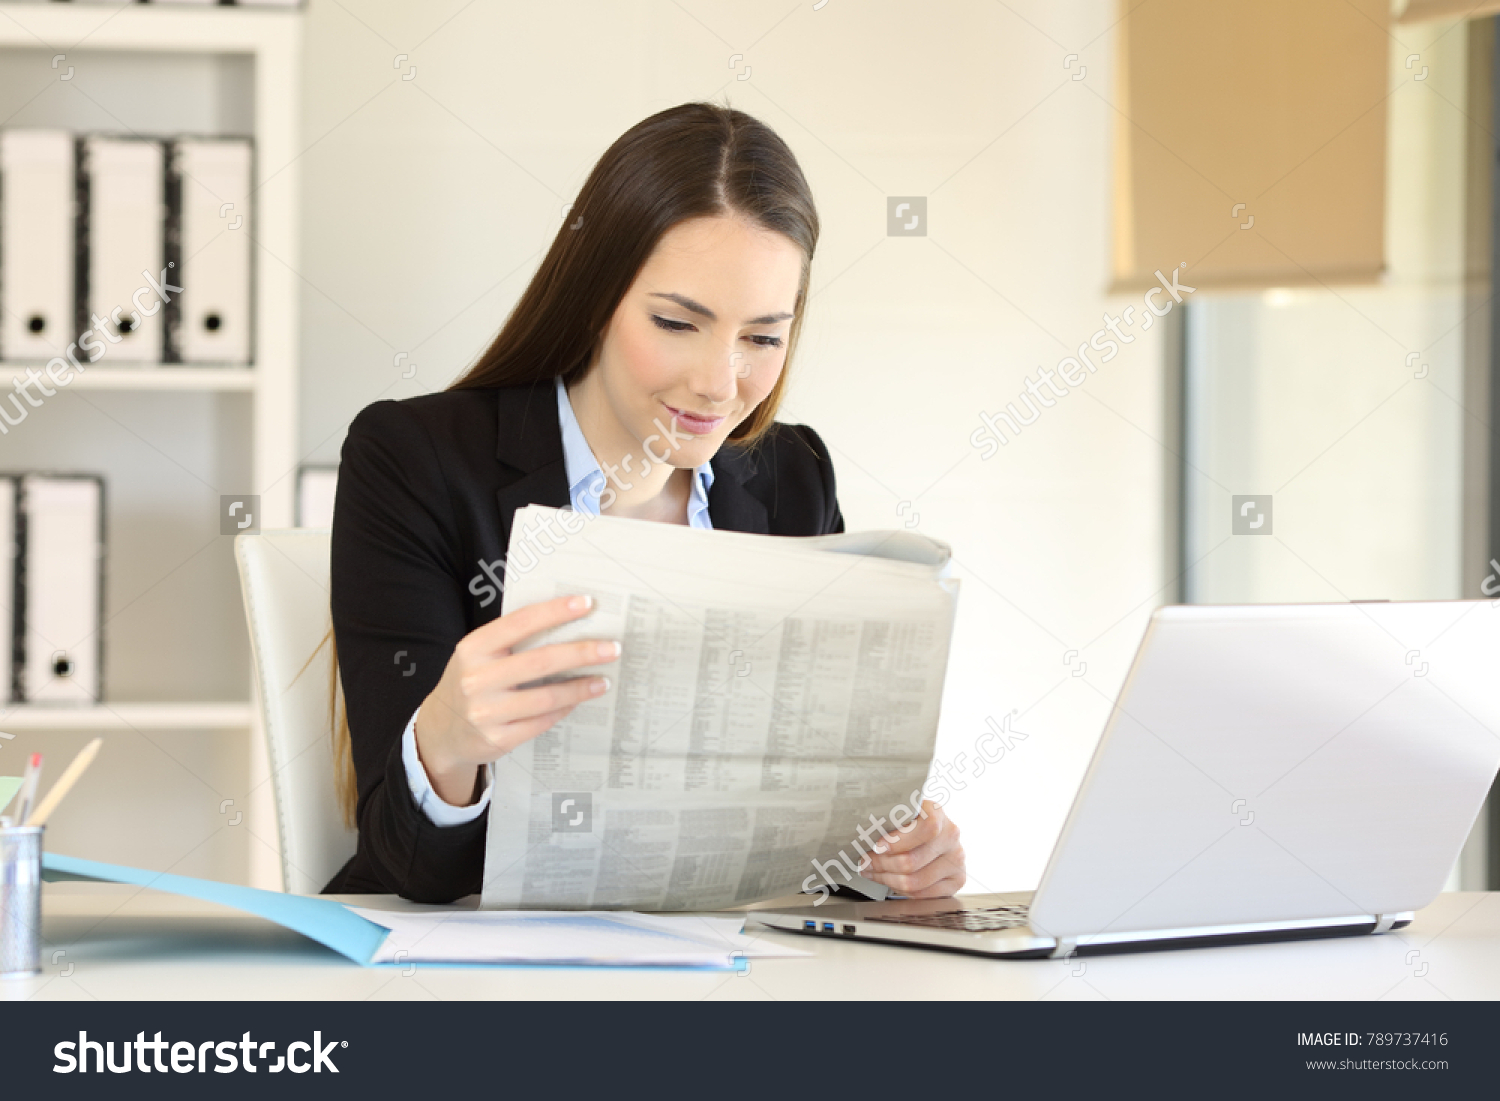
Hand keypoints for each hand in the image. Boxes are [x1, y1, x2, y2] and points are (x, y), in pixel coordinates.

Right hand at [414, 593, 619, 804]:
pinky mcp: (497, 739)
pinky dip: (564, 709)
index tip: (587, 604)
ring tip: (603, 680)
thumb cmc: (470, 683)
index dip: (555, 611)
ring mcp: (486, 712)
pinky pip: (541, 721)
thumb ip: (509, 641)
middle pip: (541, 661)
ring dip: (581, 687)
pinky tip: (578, 700)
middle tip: (612, 648)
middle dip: (582, 653)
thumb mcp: (477, 656)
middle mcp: (477, 679)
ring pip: (546, 696)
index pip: (520, 622)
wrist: (440, 731)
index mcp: (473, 648)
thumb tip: (566, 622)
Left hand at [858, 800, 965, 898]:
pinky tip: (892, 881)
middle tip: (866, 863)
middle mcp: (951, 836)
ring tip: (874, 873)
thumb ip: (888, 820)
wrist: (932, 834)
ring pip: (915, 882)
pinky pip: (923, 895)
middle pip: (912, 861)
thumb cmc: (909, 823)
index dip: (899, 841)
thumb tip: (863, 834)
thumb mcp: (900, 814)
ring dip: (887, 880)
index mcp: (937, 813)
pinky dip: (902, 891)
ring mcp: (956, 860)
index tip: (877, 846)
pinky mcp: (957, 880)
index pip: (926, 828)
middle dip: (882, 864)